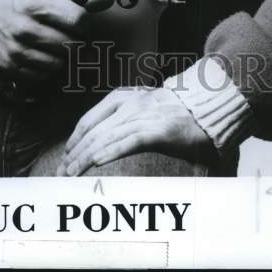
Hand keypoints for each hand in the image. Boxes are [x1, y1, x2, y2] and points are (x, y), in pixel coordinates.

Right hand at [0, 0, 111, 81]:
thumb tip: (108, 0)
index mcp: (35, 5)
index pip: (77, 20)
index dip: (84, 22)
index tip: (80, 21)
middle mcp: (25, 29)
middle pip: (71, 45)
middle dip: (76, 41)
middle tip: (70, 34)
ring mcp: (16, 51)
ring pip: (59, 64)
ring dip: (63, 56)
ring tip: (55, 44)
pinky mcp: (9, 67)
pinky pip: (42, 76)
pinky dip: (47, 68)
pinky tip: (41, 54)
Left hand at [57, 87, 212, 175]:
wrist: (210, 107)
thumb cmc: (179, 114)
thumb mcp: (147, 110)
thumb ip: (127, 123)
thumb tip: (105, 144)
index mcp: (126, 97)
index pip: (91, 119)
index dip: (75, 139)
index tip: (66, 157)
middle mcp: (132, 104)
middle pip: (94, 131)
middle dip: (75, 154)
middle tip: (62, 174)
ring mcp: (145, 115)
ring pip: (106, 137)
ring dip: (85, 158)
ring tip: (71, 175)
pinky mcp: (159, 129)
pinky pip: (129, 141)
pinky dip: (111, 151)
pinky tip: (97, 162)